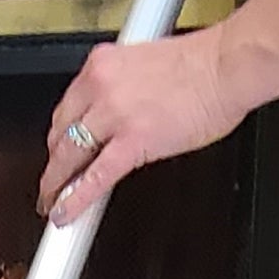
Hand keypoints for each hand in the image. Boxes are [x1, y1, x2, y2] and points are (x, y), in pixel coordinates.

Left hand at [36, 24, 248, 226]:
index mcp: (102, 65)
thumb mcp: (144, 66)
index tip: (56, 149)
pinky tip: (66, 214)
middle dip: (54, 162)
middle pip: (61, 132)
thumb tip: (119, 116)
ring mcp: (113, 115)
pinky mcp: (131, 142)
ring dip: (56, 184)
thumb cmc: (202, 65)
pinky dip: (75, 200)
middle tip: (52, 182)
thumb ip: (123, 90)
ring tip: (53, 203)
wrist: (226, 65)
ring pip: (68, 156)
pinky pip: (94, 178)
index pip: (67, 106)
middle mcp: (100, 86)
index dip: (59, 135)